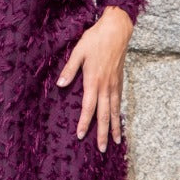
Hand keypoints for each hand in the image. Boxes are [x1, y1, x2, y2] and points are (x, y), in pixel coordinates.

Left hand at [56, 6, 134, 151]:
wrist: (117, 30)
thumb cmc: (95, 39)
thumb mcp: (78, 52)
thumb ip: (69, 69)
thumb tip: (60, 85)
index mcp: (93, 81)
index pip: (89, 108)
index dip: (85, 123)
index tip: (81, 136)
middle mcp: (106, 86)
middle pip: (105, 114)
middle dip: (103, 133)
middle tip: (103, 149)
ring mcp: (115, 84)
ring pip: (115, 110)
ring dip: (115, 127)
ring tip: (117, 141)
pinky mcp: (120, 80)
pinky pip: (120, 102)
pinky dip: (120, 114)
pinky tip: (120, 120)